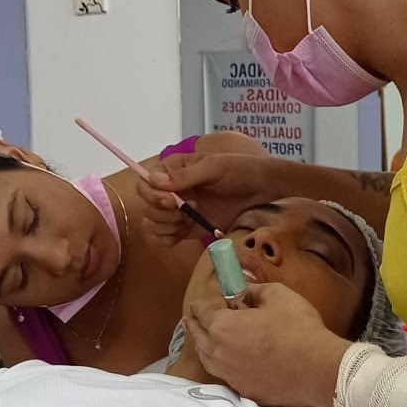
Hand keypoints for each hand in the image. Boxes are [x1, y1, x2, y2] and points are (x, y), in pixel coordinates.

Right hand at [137, 152, 275, 246]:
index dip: (152, 195)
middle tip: (187, 212)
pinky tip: (186, 231)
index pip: (145, 182)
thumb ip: (185, 176)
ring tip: (189, 220)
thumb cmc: (240, 171)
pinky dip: (168, 238)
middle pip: (146, 206)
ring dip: (166, 226)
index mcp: (174, 169)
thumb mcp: (214, 168)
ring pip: (152, 223)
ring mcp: (178, 209)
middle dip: (162, 213)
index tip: (170, 202)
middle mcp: (171, 190)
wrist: (262, 190)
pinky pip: (164, 238)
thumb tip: (154, 180)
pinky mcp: (187, 228)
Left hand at [185, 282, 350, 406]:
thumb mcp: (277, 295)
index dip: (199, 305)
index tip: (198, 302)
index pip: (202, 313)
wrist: (316, 368)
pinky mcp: (244, 390)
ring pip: (207, 359)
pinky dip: (219, 363)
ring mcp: (230, 375)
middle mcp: (219, 353)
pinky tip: (226, 360)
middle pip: (198, 337)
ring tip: (203, 338)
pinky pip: (223, 374)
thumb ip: (254, 290)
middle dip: (194, 325)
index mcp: (223, 327)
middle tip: (192, 318)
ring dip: (203, 345)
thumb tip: (244, 289)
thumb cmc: (297, 327)